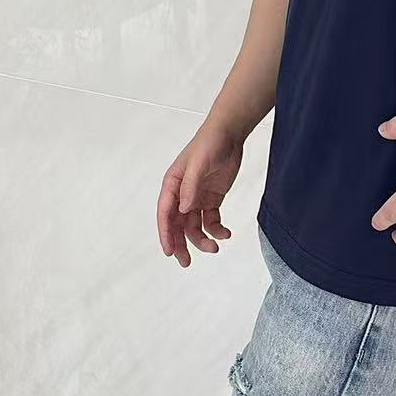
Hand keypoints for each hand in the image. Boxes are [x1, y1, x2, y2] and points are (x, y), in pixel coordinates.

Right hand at [157, 117, 243, 267]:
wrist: (230, 133)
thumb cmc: (210, 142)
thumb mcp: (199, 163)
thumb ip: (190, 186)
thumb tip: (183, 209)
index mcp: (172, 184)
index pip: (165, 213)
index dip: (166, 233)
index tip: (169, 251)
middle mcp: (182, 193)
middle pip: (177, 224)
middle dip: (180, 244)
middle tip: (185, 262)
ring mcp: (197, 197)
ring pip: (194, 226)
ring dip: (201, 239)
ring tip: (214, 247)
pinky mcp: (212, 199)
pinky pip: (211, 221)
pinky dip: (216, 230)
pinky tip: (226, 234)